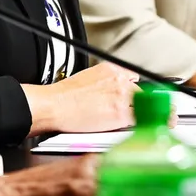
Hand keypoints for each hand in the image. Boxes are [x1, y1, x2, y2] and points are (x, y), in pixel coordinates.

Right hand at [23, 63, 138, 133]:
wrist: (55, 106)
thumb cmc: (64, 95)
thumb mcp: (88, 77)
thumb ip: (107, 81)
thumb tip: (112, 90)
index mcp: (112, 70)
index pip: (134, 78)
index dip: (131, 90)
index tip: (132, 96)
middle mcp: (120, 81)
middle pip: (140, 92)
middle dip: (133, 102)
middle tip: (120, 110)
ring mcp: (122, 98)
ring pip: (141, 107)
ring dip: (134, 113)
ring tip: (117, 119)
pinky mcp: (121, 115)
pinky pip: (136, 121)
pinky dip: (130, 125)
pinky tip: (116, 126)